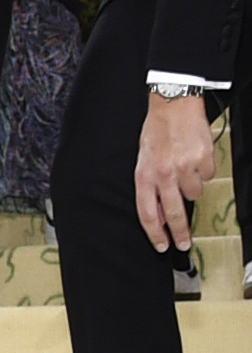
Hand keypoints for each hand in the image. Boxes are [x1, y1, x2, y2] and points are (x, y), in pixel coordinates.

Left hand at [136, 96, 220, 251]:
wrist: (174, 106)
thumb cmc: (156, 132)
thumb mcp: (143, 160)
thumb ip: (150, 186)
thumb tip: (160, 213)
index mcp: (144, 175)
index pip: (147, 213)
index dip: (155, 233)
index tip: (162, 246)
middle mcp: (164, 174)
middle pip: (173, 212)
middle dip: (179, 232)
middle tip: (183, 244)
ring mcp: (185, 168)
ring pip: (194, 194)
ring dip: (192, 187)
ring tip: (186, 169)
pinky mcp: (203, 160)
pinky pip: (207, 176)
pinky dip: (203, 171)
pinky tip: (196, 158)